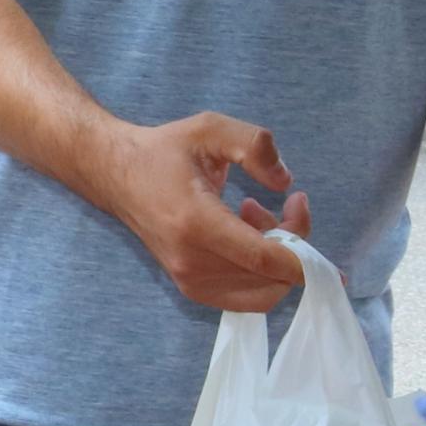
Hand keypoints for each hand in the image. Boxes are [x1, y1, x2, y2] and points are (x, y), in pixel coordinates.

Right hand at [91, 112, 310, 310]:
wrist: (117, 176)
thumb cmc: (165, 151)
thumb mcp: (211, 129)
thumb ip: (254, 146)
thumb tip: (285, 183)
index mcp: (197, 223)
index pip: (263, 259)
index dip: (303, 254)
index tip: (307, 213)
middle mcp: (192, 262)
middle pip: (270, 278)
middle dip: (295, 244)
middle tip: (289, 204)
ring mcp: (190, 281)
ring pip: (263, 291)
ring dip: (276, 256)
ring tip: (258, 214)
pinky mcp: (191, 289)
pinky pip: (246, 296)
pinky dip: (261, 271)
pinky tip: (247, 233)